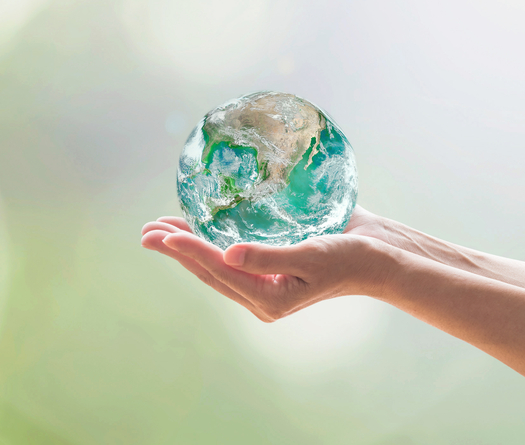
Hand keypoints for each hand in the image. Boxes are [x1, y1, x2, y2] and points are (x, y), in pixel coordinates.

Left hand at [141, 207, 388, 321]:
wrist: (380, 258)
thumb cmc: (350, 258)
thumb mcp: (311, 255)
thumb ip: (268, 256)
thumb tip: (228, 255)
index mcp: (268, 298)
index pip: (218, 269)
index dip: (187, 250)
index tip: (161, 235)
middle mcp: (259, 293)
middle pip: (207, 270)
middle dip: (174, 250)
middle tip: (144, 232)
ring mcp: (262, 280)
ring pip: (213, 264)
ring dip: (185, 246)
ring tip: (157, 229)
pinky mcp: (268, 264)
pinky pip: (228, 256)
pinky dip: (206, 241)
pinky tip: (194, 227)